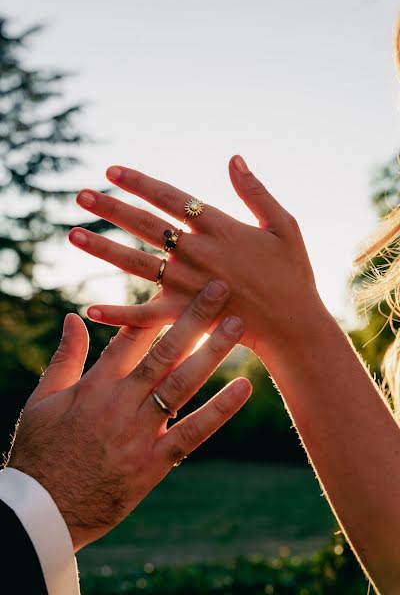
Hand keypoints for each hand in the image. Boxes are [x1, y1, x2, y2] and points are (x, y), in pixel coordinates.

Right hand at [6, 281, 250, 550]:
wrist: (42, 510)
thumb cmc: (39, 452)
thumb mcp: (42, 400)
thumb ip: (65, 357)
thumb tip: (73, 318)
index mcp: (94, 385)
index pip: (129, 337)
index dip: (155, 308)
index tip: (179, 284)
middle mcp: (121, 402)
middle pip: (163, 351)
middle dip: (193, 316)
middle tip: (219, 288)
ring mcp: (139, 432)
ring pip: (182, 384)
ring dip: (212, 352)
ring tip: (237, 324)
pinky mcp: (153, 463)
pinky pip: (192, 433)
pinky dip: (219, 411)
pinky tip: (244, 387)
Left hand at [69, 155, 325, 357]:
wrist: (293, 323)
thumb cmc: (292, 273)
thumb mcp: (283, 224)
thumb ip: (255, 192)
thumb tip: (234, 158)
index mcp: (219, 226)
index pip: (170, 197)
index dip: (139, 182)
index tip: (111, 171)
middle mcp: (197, 251)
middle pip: (145, 224)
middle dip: (110, 208)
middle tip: (80, 196)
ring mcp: (188, 283)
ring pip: (136, 261)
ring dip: (103, 247)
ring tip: (74, 235)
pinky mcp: (186, 314)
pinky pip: (146, 314)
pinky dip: (119, 313)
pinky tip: (91, 309)